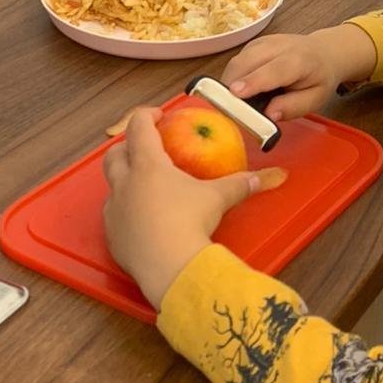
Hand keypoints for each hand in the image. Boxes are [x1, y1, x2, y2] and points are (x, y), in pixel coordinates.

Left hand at [102, 109, 258, 307]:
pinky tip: (144, 221)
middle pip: (114, 154)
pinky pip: (115, 217)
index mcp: (147, 165)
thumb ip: (242, 183)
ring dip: (124, 182)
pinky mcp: (113, 236)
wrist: (170, 267)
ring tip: (145, 188)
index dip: (146, 116)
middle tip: (145, 149)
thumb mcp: (218, 198)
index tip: (158, 116)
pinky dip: (126, 212)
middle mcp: (125, 184)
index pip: (139, 127)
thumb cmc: (191, 223)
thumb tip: (271, 176)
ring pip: (112, 187)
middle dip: (126, 146)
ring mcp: (115, 211)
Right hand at [223, 24, 376, 120]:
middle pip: (247, 62)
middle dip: (231, 84)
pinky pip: (237, 59)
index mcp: (299, 61)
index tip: (235, 93)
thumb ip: (294, 107)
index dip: (253, 81)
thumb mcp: (316, 99)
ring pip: (237, 60)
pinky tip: (240, 89)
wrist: (324, 51)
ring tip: (232, 102)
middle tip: (226, 108)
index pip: (273, 70)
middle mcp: (279, 46)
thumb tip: (269, 114)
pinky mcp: (254, 43)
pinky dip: (233, 76)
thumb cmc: (319, 78)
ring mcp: (264, 41)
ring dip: (229, 82)